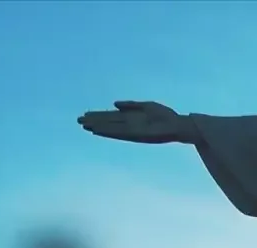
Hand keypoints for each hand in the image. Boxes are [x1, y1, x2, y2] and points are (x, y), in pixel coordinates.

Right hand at [77, 100, 194, 144]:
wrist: (178, 125)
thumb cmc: (165, 116)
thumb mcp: (147, 106)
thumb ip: (131, 105)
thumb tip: (114, 104)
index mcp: (132, 117)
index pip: (112, 117)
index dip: (99, 115)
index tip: (86, 114)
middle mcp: (129, 125)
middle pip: (108, 122)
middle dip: (94, 121)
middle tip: (78, 120)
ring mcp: (132, 130)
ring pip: (110, 128)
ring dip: (97, 127)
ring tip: (84, 125)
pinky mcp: (135, 134)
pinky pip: (119, 132)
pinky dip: (108, 131)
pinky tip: (98, 130)